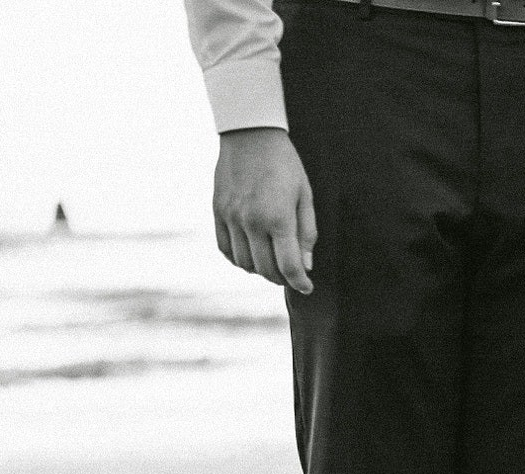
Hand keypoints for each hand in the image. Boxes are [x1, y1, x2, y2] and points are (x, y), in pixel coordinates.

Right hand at [213, 127, 316, 294]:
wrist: (249, 134)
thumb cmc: (285, 164)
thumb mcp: (305, 196)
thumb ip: (306, 232)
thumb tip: (306, 265)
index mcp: (278, 217)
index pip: (288, 266)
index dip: (300, 282)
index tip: (307, 287)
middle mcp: (251, 221)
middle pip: (266, 269)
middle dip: (282, 278)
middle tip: (292, 275)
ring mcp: (231, 217)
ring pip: (244, 263)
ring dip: (261, 271)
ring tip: (273, 264)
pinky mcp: (217, 212)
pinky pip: (225, 249)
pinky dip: (239, 259)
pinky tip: (251, 255)